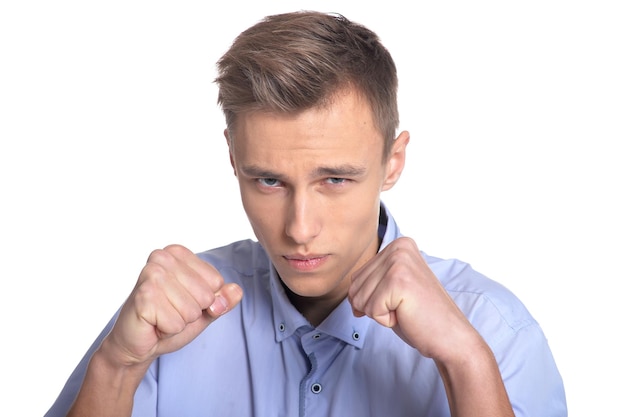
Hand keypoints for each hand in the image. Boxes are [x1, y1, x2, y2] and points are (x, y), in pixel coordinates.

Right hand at [102, 244, 242, 367]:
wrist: (136, 342)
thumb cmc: (168, 320)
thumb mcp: (203, 309)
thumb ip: (222, 300)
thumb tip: (237, 291)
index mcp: (178, 253)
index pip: (217, 281)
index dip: (205, 300)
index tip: (182, 301)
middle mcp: (162, 258)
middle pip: (206, 296)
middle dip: (192, 312)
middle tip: (169, 312)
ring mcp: (151, 276)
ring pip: (193, 311)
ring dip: (178, 322)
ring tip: (161, 317)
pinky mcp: (144, 297)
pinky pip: (177, 323)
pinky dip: (168, 330)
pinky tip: (153, 324)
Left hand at [348, 237, 476, 360]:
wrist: (451, 337)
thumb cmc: (421, 316)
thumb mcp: (392, 289)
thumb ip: (371, 281)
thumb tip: (350, 294)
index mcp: (399, 244)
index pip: (357, 276)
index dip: (372, 298)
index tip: (401, 300)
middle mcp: (399, 247)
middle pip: (355, 286)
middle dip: (373, 306)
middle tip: (404, 307)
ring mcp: (399, 263)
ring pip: (359, 298)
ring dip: (379, 313)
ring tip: (406, 310)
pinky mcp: (399, 281)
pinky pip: (370, 309)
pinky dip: (385, 320)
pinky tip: (407, 315)